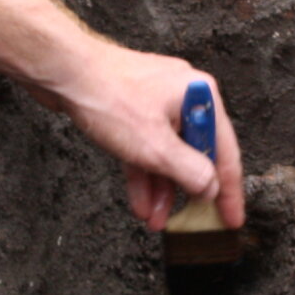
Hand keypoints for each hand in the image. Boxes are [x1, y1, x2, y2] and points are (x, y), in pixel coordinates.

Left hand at [46, 40, 246, 232]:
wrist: (63, 72)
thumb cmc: (108, 96)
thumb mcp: (156, 147)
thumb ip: (190, 172)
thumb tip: (211, 188)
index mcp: (200, 98)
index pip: (225, 152)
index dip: (229, 191)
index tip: (231, 218)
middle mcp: (184, 97)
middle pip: (195, 154)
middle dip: (187, 194)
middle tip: (191, 223)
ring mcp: (156, 102)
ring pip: (167, 154)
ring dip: (162, 189)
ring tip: (154, 219)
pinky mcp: (133, 108)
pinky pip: (146, 146)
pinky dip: (144, 173)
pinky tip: (140, 200)